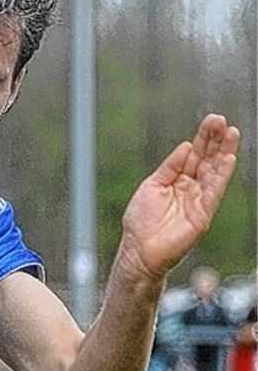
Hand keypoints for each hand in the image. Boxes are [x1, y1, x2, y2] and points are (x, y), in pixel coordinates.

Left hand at [117, 114, 239, 279]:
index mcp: (177, 180)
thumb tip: (186, 147)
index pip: (195, 154)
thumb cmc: (141, 222)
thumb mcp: (152, 186)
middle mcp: (191, 188)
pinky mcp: (203, 213)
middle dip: (216, 139)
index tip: (213, 120)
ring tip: (232, 133)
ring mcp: (199, 200)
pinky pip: (214, 191)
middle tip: (223, 120)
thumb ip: (170, 167)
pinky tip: (228, 158)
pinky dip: (221, 174)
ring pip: (215, 171)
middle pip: (208, 159)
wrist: (139, 250)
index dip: (203, 138)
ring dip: (224, 152)